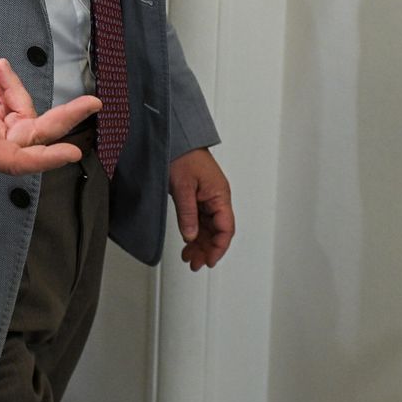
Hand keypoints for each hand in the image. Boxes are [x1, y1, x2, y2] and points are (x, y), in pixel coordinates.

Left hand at [167, 148, 233, 270]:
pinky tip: (188, 243)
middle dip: (207, 249)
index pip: (226, 228)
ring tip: (189, 258)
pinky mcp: (197, 196)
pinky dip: (194, 233)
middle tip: (195, 263)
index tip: (208, 260)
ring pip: (208, 228)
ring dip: (200, 244)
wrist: (175, 138)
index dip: (218, 247)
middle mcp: (217, 198)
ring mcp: (207, 198)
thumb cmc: (183, 154)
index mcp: (220, 195)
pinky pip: (199, 220)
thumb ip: (187, 213)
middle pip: (218, 231)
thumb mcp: (183, 186)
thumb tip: (191, 236)